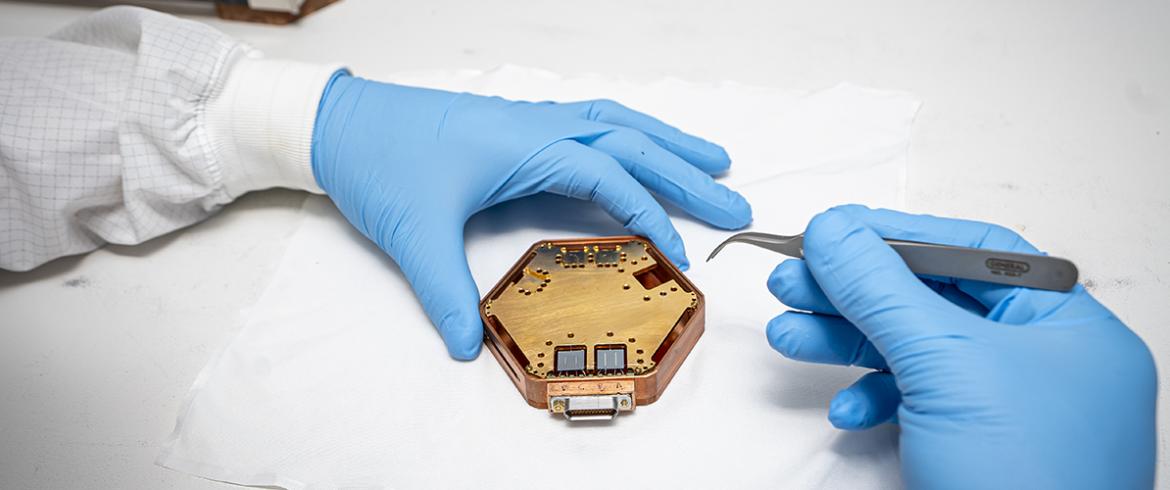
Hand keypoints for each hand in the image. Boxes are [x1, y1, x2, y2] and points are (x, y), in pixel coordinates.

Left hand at [312, 73, 751, 359]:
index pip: (609, 177)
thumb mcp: (414, 233)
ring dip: (668, 141)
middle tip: (736, 200)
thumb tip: (468, 344)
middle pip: (631, 142)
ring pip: (618, 122)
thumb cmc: (378, 160)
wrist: (338, 120)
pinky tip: (640, 145)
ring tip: (714, 157)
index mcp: (526, 144)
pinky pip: (592, 120)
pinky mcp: (518, 123)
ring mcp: (531, 119)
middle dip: (687, 171)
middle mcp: (538, 124)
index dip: (650, 214)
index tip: (680, 250)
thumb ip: (446, 291)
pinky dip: (630, 132)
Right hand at [765, 205, 1155, 488]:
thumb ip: (882, 290)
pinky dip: (872, 399)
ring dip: (845, 342)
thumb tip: (834, 231)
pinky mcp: (973, 448)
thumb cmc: (1030, 486)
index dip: (893, 235)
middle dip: (854, 293)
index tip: (829, 231)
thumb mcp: (945, 366)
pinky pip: (915, 403)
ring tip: (790, 334)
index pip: (970, 251)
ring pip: (913, 352)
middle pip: (930, 299)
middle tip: (792, 280)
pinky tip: (846, 410)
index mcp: (1065, 326)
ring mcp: (1005, 409)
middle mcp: (1040, 361)